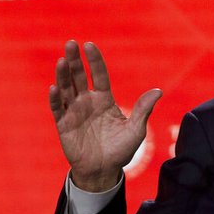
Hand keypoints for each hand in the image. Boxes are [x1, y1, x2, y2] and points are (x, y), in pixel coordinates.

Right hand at [48, 41, 161, 191]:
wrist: (104, 170)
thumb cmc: (121, 149)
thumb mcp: (136, 129)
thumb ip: (143, 109)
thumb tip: (159, 91)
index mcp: (104, 99)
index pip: (98, 75)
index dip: (95, 61)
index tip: (89, 45)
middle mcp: (87, 102)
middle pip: (79, 77)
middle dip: (75, 60)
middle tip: (71, 43)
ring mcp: (74, 112)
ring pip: (66, 89)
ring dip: (63, 75)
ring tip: (62, 60)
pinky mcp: (63, 124)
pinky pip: (57, 109)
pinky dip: (55, 99)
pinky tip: (54, 88)